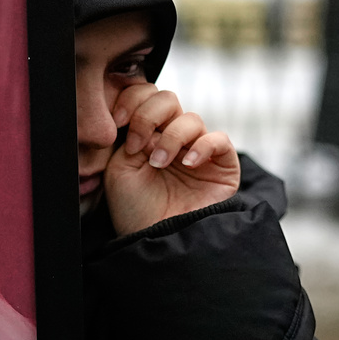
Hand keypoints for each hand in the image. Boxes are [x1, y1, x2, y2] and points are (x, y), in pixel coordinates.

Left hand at [104, 84, 239, 234]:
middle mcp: (171, 138)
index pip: (143, 97)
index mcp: (145, 135)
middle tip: (137, 144)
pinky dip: (203, 146)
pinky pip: (219, 139)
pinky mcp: (222, 165)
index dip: (131, 100)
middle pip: (166, 99)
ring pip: (191, 118)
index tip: (116, 121)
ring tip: (159, 164)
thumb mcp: (119, 168)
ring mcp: (197, 150)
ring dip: (172, 137)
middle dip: (148, 114)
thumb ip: (128, 134)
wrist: (157, 242)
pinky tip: (187, 164)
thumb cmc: (135, 209)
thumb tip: (140, 114)